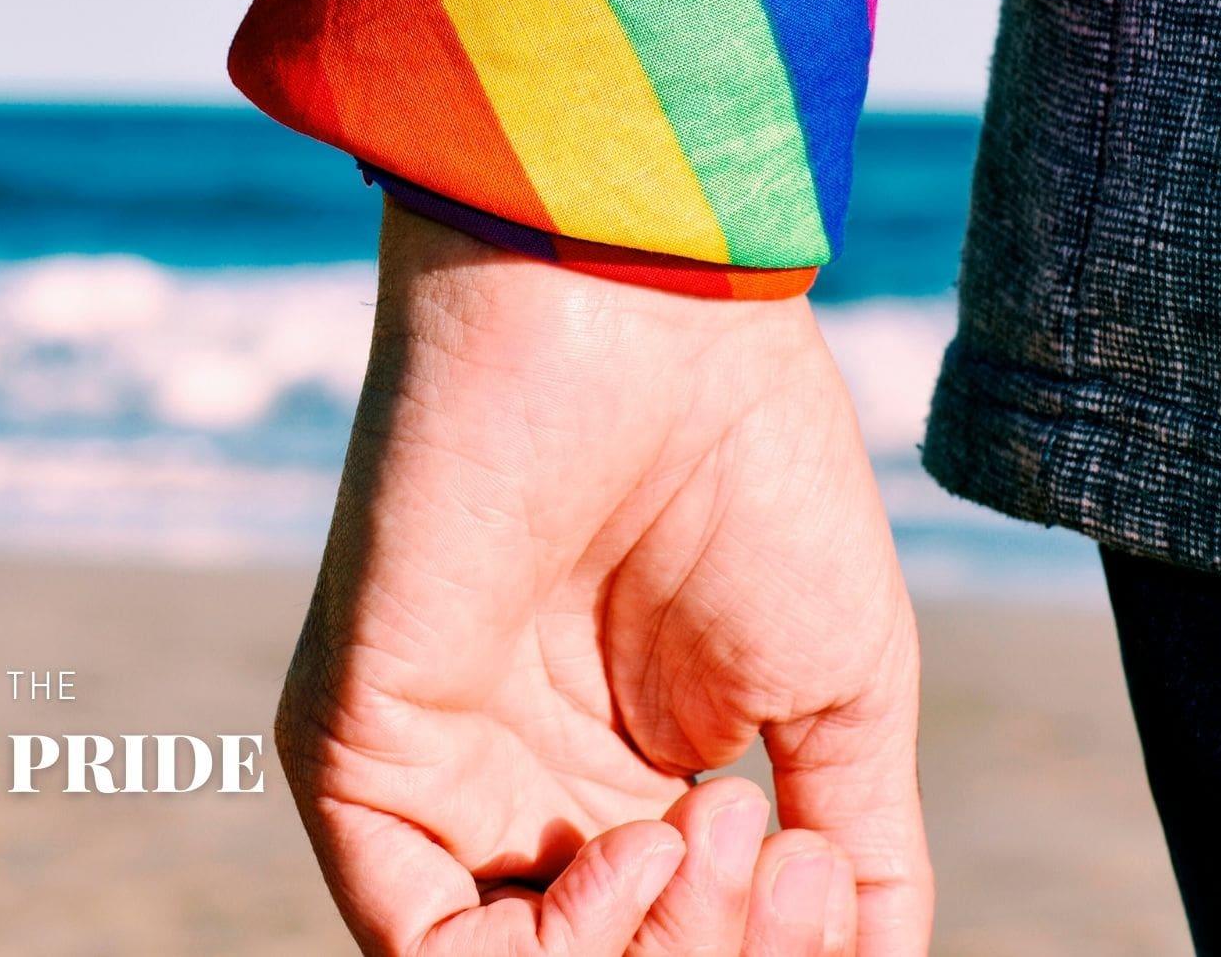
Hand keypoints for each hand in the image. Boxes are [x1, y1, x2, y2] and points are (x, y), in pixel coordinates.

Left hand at [276, 204, 931, 953]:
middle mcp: (534, 788)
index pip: (681, 943)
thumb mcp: (840, 685)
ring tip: (709, 827)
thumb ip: (857, 842)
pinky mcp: (362, 751)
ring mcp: (447, 775)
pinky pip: (422, 944)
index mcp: (636, 773)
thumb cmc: (755, 471)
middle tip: (775, 847)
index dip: (764, 952)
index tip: (818, 868)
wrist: (652, 326)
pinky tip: (628, 850)